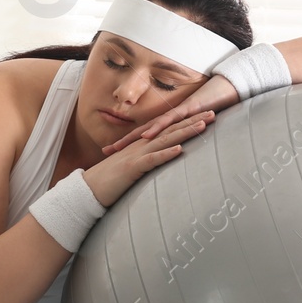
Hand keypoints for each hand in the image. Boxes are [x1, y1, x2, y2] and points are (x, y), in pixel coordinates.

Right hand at [83, 109, 215, 206]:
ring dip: (184, 132)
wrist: (87, 190)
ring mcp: (137, 156)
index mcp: (142, 146)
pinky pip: (151, 160)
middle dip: (193, 120)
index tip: (205, 116)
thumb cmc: (108, 183)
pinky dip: (165, 153)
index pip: (168, 131)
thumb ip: (146, 165)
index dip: (187, 122)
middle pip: (171, 130)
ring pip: (165, 140)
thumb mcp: (131, 172)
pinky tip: (179, 149)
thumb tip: (159, 166)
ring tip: (203, 124)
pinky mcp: (132, 168)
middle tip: (214, 112)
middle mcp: (141, 147)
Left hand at [106, 74, 240, 151]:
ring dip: (133, 138)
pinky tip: (146, 137)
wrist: (229, 87)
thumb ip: (186, 136)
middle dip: (123, 142)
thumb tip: (178, 151)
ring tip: (117, 147)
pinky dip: (157, 129)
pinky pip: (170, 120)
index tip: (111, 152)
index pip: (145, 134)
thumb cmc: (214, 106)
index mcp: (169, 121)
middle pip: (142, 131)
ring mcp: (176, 113)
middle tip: (104, 152)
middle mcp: (169, 117)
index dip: (128, 143)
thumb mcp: (197, 125)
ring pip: (151, 127)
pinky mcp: (187, 110)